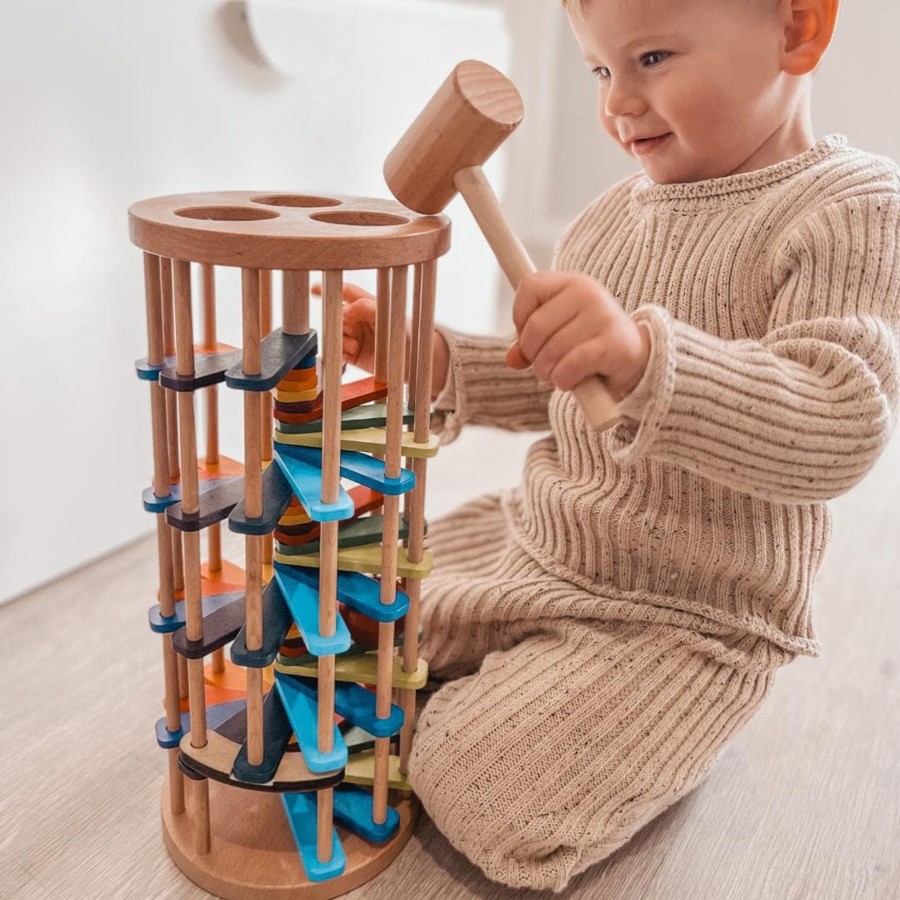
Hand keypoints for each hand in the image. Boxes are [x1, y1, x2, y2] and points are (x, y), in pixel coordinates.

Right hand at [312, 281, 450, 398]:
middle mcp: (358, 320)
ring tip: (355, 344)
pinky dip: (340, 351)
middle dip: (338, 318)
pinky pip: (337, 351)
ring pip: (334, 333)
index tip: (315, 289)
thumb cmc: (406, 334)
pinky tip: (352, 351)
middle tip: (348, 322)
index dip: (330, 290)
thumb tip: (346, 308)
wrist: (413, 362)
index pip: (346, 293)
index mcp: (367, 305)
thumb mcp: (391, 316)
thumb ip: (369, 308)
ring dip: (341, 337)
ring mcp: (354, 337)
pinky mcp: (352, 355)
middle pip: (336, 314)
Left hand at [506, 272, 649, 401]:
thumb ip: (531, 342)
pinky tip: (569, 381)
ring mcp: (603, 316)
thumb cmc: (589, 343)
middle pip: (535, 326)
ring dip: (547, 372)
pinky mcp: (613, 345)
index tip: (531, 337)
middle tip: (543, 366)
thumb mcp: (558, 334)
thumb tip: (512, 359)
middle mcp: (589, 293)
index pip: (529, 287)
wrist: (636, 357)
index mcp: (572, 282)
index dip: (520, 317)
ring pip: (552, 350)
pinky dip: (563, 380)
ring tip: (557, 375)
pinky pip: (570, 366)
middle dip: (532, 354)